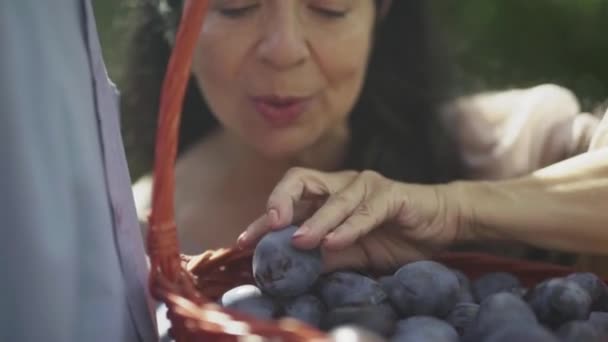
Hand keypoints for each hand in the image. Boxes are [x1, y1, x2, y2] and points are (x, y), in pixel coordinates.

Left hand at [237, 167, 470, 272]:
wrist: (441, 224)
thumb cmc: (394, 236)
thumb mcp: (352, 254)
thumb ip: (322, 258)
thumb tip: (288, 270)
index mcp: (327, 196)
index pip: (288, 199)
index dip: (264, 218)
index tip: (243, 242)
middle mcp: (341, 184)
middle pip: (301, 180)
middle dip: (279, 201)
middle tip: (267, 228)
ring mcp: (366, 186)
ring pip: (333, 198)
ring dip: (315, 222)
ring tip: (298, 243)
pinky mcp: (391, 194)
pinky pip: (366, 210)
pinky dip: (349, 226)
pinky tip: (334, 242)